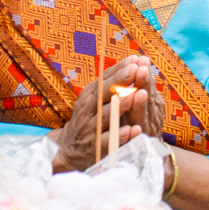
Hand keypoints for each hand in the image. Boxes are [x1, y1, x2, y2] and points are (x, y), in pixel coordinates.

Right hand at [51, 55, 158, 171]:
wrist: (71, 148)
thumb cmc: (91, 117)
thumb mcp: (97, 98)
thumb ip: (114, 81)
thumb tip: (136, 60)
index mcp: (90, 95)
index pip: (105, 79)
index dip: (120, 70)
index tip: (136, 60)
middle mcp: (88, 109)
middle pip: (104, 94)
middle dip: (120, 81)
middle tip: (136, 71)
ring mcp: (91, 128)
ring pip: (107, 115)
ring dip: (123, 104)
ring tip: (137, 94)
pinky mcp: (96, 146)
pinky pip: (109, 140)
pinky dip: (121, 135)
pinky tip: (134, 129)